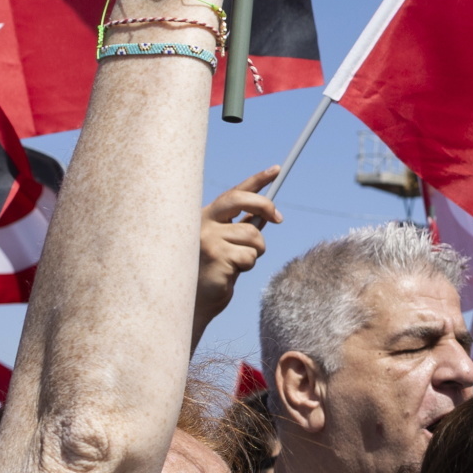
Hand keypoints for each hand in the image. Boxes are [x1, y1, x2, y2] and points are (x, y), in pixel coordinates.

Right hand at [196, 169, 283, 331]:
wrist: (193, 302)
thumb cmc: (212, 273)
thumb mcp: (226, 245)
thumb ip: (240, 228)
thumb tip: (265, 213)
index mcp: (206, 217)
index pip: (234, 192)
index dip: (256, 179)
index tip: (277, 170)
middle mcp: (203, 223)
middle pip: (242, 201)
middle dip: (265, 205)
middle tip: (279, 219)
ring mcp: (208, 238)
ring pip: (253, 235)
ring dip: (254, 252)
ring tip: (237, 263)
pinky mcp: (216, 256)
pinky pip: (249, 256)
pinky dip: (247, 266)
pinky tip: (230, 273)